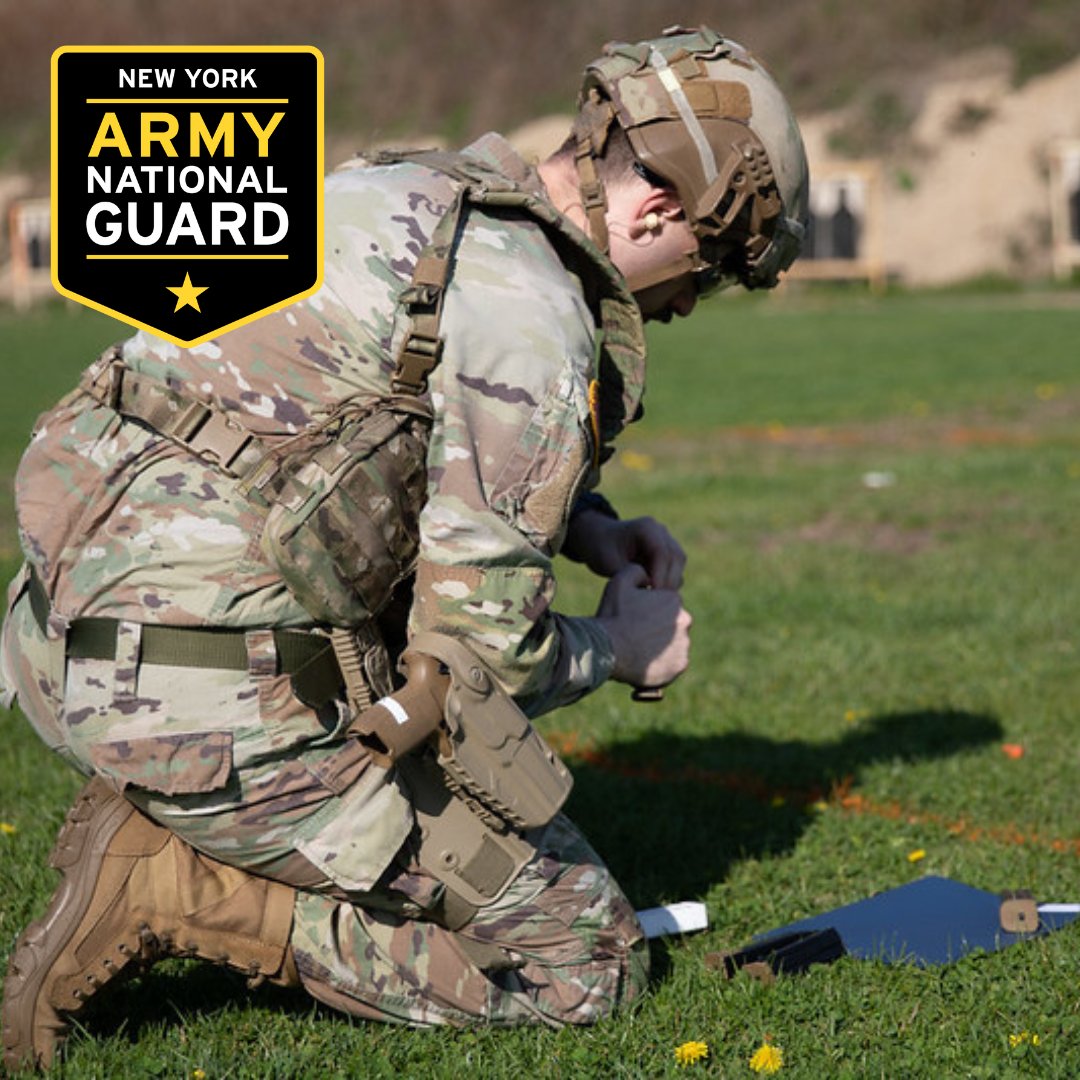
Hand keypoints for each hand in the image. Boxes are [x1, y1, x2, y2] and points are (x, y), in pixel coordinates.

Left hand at [565, 511, 686, 588]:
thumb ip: (630, 576)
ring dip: (670, 583)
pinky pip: (675, 569)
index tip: (652, 593)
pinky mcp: (667, 553)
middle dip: (669, 581)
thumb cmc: (601, 549)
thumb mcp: (609, 563)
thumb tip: (651, 592)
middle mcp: (661, 531)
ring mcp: (667, 540)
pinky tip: (654, 595)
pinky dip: (668, 582)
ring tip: (654, 600)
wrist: (600, 540)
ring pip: (679, 564)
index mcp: (646, 528)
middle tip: (656, 602)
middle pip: (677, 557)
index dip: (660, 574)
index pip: (662, 552)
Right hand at [595, 564, 691, 689]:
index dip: (648, 612)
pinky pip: (673, 664)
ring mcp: (684, 644)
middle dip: (657, 629)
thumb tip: (647, 573)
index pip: (665, 606)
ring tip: (638, 651)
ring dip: (660, 648)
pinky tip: (645, 663)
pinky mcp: (680, 665)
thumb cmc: (613, 614)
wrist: (608, 649)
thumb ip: (637, 570)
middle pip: (671, 625)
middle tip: (635, 636)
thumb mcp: (619, 581)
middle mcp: (685, 620)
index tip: (634, 619)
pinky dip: (662, 665)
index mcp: (673, 600)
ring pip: (673, 645)